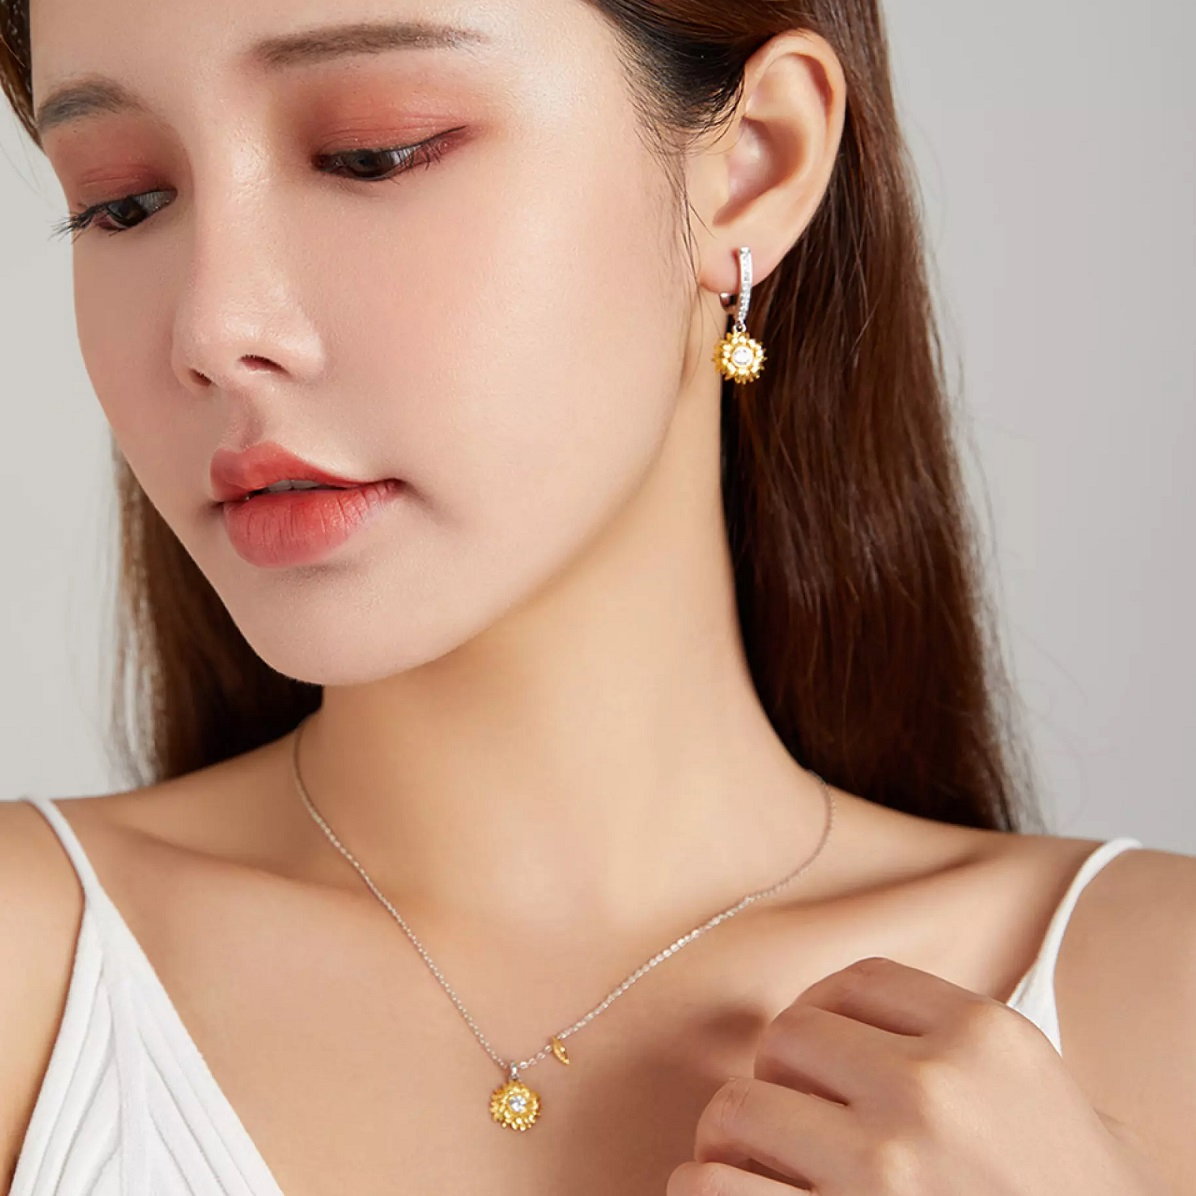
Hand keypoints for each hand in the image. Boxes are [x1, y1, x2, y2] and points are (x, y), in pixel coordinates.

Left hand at [666, 956, 1153, 1193]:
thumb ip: (971, 1051)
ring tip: (752, 1163)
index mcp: (983, 1038)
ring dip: (733, 1139)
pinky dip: (703, 1190)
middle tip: (793, 1119)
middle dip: (780, 1078)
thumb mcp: (1053, 1101)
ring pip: (738, 1107)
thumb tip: (872, 1025)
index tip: (818, 1051)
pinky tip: (732, 1194)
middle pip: (788, 1035)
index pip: (857, 981)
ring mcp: (882, 1167)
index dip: (824, 1012)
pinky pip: (715, 1188)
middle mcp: (928, 1089)